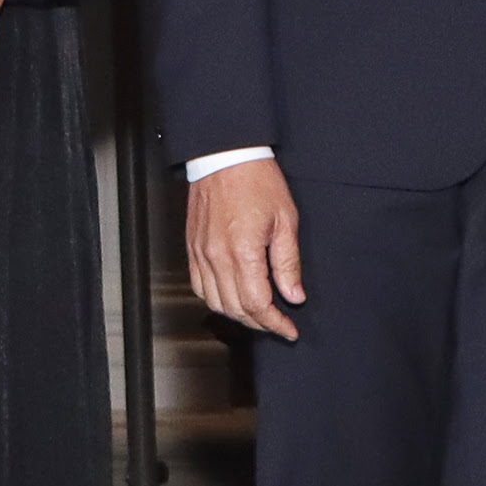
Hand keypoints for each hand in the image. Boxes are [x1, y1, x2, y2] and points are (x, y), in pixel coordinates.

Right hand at [186, 154, 305, 339]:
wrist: (225, 156)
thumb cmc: (256, 180)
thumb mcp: (286, 220)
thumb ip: (288, 263)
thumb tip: (294, 294)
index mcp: (243, 251)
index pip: (258, 304)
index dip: (275, 323)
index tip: (289, 329)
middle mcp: (217, 256)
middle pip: (236, 309)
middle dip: (260, 323)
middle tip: (278, 324)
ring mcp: (200, 253)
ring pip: (215, 302)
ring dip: (237, 315)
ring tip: (257, 314)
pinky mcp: (191, 248)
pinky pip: (198, 286)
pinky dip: (215, 300)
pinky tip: (230, 297)